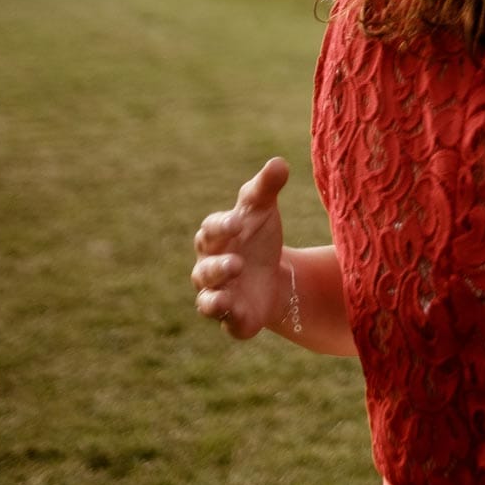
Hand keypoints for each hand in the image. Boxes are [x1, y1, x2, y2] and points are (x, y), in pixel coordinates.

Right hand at [191, 157, 289, 339]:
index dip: (221, 226)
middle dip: (217, 267)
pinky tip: (238, 313)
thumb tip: (279, 162)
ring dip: (217, 296)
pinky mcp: (233, 319)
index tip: (237, 221)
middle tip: (235, 262)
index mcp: (215, 237)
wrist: (273, 273)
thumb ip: (266, 187)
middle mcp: (210, 268)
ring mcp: (219, 295)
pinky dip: (229, 318)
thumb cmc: (258, 235)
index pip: (210, 229)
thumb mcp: (263, 210)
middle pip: (205, 269)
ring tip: (228, 295)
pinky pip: (226, 322)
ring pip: (207, 300)